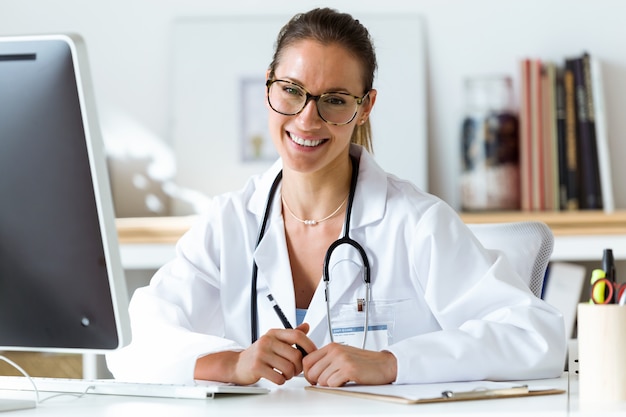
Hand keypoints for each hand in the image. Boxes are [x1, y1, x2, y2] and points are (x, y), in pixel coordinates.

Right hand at [195, 323, 316, 384]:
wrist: (236, 364)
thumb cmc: (258, 354)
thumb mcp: (274, 340)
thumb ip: (290, 335)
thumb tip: (306, 326)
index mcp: (274, 333)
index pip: (297, 335)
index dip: (309, 345)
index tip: (312, 354)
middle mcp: (267, 341)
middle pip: (295, 355)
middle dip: (299, 366)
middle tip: (295, 370)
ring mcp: (261, 353)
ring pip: (288, 367)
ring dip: (290, 375)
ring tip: (286, 374)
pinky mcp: (256, 367)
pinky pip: (278, 377)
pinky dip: (281, 380)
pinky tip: (278, 378)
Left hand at [302, 343, 396, 386]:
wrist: (384, 364)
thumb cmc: (365, 361)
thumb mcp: (343, 354)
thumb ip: (327, 359)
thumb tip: (310, 370)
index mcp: (332, 346)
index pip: (307, 360)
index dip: (307, 372)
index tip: (313, 378)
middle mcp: (335, 351)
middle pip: (311, 371)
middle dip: (316, 381)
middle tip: (326, 382)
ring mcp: (342, 360)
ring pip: (321, 380)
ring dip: (329, 384)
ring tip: (341, 379)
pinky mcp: (349, 370)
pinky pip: (332, 384)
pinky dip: (337, 386)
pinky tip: (346, 381)